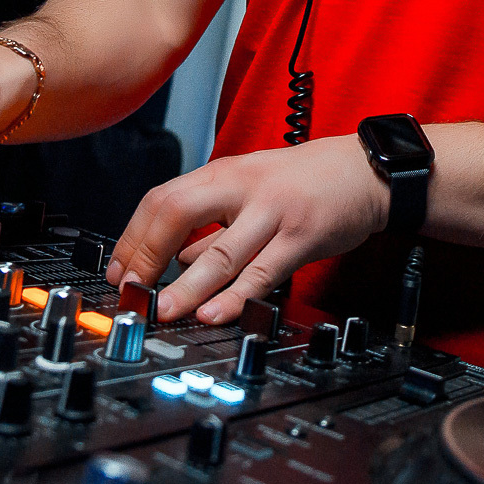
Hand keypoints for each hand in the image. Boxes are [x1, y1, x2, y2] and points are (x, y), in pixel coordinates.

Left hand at [104, 135, 388, 323]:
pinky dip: (236, 296)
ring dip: (187, 286)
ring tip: (164, 312)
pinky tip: (215, 313)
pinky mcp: (302, 237)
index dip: (134, 236)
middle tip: (130, 289)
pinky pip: (263, 271)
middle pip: (178, 213)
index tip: (118, 269)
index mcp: (224, 174)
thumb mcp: (251, 191)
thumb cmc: (306, 181)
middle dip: (147, 254)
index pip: (163, 199)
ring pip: (221, 251)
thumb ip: (213, 227)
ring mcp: (273, 212)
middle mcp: (243, 188)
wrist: (365, 171)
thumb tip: (176, 261)